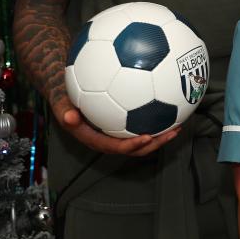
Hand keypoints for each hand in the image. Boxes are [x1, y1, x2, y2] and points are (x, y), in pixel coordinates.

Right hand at [52, 94, 179, 155]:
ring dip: (161, 135)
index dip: (132, 146)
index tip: (147, 138)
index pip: (116, 147)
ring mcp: (118, 132)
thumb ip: (64, 112)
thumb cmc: (66, 97)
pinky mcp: (124, 123)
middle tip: (172, 133)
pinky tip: (173, 107)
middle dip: (155, 143)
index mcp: (95, 139)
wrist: (69, 91)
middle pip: (135, 147)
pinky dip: (157, 120)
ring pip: (142, 138)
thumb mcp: (61, 104)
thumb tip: (69, 117)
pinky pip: (142, 124)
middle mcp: (108, 139)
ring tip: (178, 125)